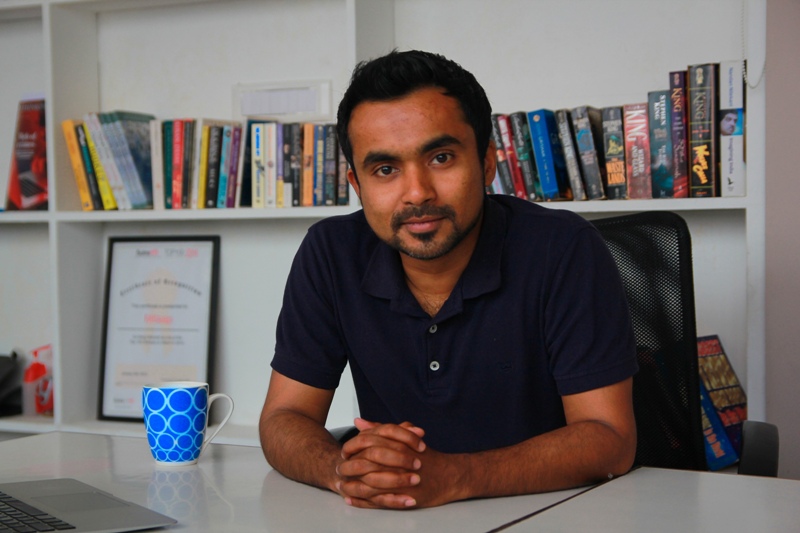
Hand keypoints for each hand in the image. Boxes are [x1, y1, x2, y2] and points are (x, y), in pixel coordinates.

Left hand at [336, 418, 466, 508]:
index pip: (368, 443)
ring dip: (353, 485)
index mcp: (398, 445)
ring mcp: (401, 481)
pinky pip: (377, 501)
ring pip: (370, 484)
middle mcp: (399, 462)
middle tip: (339, 467)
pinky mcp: (404, 498)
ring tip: (341, 484)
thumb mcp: (405, 438)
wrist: (449, 475)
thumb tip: (358, 422)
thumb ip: (381, 429)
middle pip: (366, 463)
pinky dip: (362, 501)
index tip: (344, 451)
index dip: (352, 447)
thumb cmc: (426, 456)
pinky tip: (351, 499)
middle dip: (350, 466)